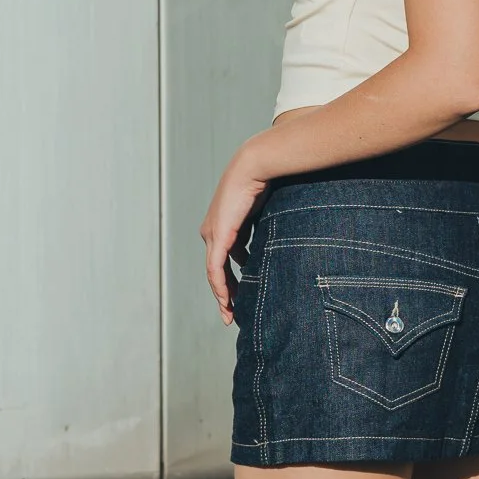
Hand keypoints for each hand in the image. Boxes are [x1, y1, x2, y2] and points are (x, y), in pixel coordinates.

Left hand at [201, 141, 269, 326]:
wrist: (255, 166)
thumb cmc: (265, 183)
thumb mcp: (263, 214)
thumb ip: (261, 232)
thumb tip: (267, 249)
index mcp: (221, 227)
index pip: (222, 261)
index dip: (230, 281)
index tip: (239, 298)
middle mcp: (211, 232)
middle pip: (216, 271)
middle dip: (225, 294)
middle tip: (232, 313)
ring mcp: (212, 234)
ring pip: (214, 274)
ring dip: (223, 295)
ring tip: (231, 312)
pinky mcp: (218, 236)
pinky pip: (216, 268)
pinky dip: (221, 286)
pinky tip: (228, 299)